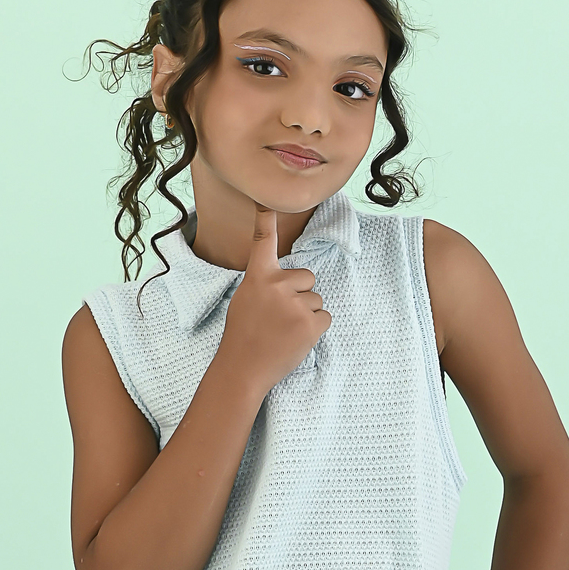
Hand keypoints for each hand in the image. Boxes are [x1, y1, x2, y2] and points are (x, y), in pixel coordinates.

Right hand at [218, 204, 330, 396]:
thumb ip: (266, 284)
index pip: (264, 241)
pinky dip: (315, 328)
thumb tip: (290, 280)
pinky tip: (296, 338)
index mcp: (259, 277)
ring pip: (316, 300)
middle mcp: (278, 285)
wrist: (243, 369)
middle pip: (307, 278)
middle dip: (300, 295)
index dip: (266, 219)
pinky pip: (325, 317)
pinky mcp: (311, 324)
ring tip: (284, 331)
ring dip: (306, 314)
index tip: (266, 200)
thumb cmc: (243, 335)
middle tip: (279, 317)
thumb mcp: (246, 300)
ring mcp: (296, 304)